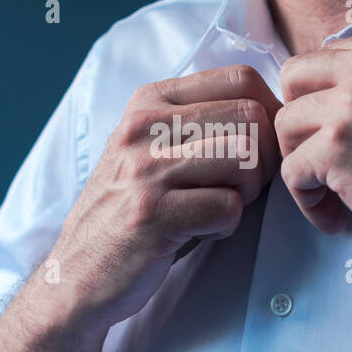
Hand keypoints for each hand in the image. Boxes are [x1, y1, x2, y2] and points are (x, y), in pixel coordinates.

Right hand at [46, 65, 281, 329]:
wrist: (76, 272)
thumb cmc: (131, 210)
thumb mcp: (154, 150)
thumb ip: (201, 123)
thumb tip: (275, 110)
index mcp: (149, 101)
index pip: (241, 78)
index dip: (269, 116)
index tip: (260, 150)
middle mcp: (143, 126)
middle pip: (252, 118)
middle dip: (264, 159)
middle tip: (241, 188)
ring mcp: (144, 169)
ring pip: (246, 159)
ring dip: (246, 193)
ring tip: (216, 208)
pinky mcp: (150, 214)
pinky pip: (228, 208)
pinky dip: (225, 227)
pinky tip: (197, 232)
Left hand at [274, 24, 351, 284]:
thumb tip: (323, 96)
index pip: (324, 59)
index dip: (324, 103)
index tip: (346, 140)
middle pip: (293, 80)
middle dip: (301, 124)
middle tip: (325, 164)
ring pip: (285, 126)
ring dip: (303, 167)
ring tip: (335, 198)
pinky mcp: (338, 146)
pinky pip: (291, 171)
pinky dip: (308, 202)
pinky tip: (337, 219)